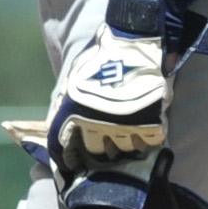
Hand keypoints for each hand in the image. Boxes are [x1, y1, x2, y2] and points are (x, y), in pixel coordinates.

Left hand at [50, 21, 170, 169]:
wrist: (131, 42)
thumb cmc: (99, 57)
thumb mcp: (72, 80)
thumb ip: (63, 106)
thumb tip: (57, 130)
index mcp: (72, 113)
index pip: (63, 148)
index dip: (68, 160)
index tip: (74, 166)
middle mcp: (95, 123)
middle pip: (96, 151)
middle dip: (101, 150)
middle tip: (109, 146)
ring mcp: (124, 125)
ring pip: (123, 150)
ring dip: (126, 146)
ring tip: (130, 138)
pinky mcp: (150, 123)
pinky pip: (150, 142)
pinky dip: (149, 139)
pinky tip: (148, 132)